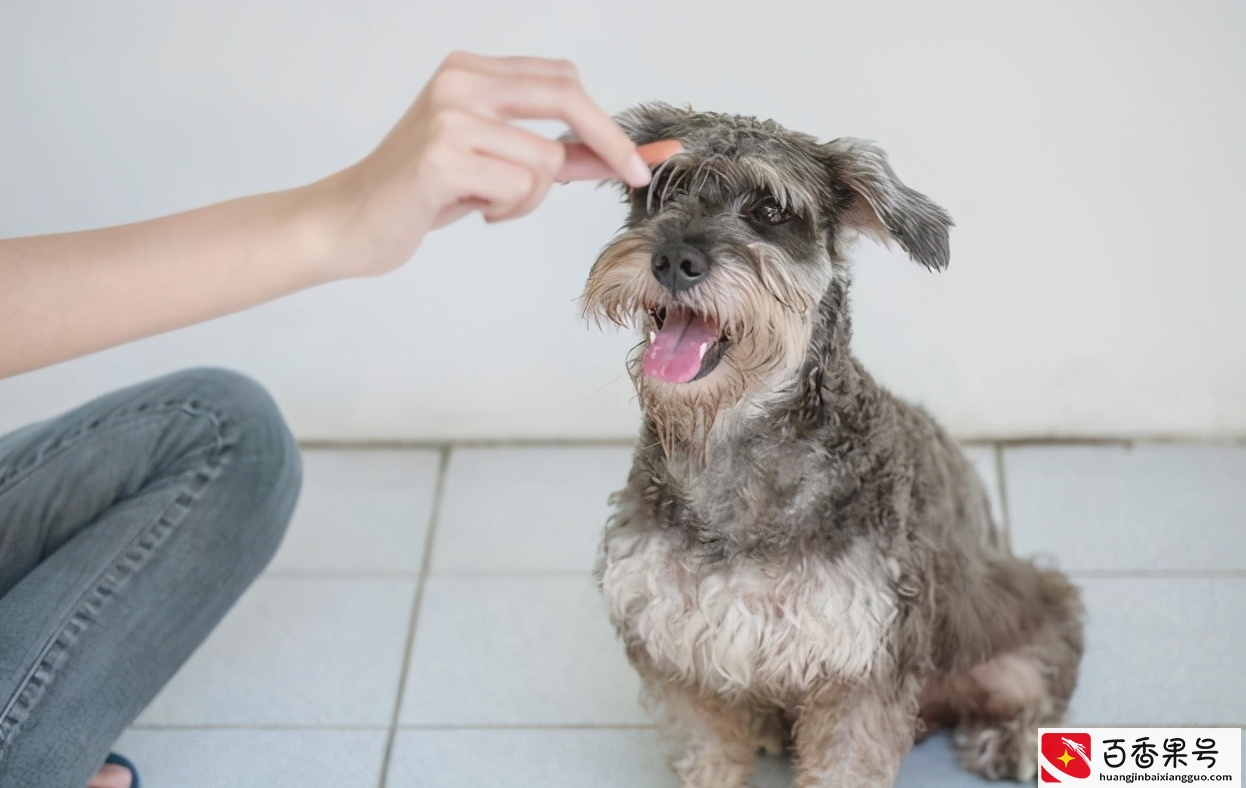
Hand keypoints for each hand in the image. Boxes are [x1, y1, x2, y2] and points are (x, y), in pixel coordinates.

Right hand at [319, 51, 652, 277]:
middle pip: (567, 96)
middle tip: (635, 177)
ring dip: (532, 198)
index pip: (562, 79)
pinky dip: (508, 211)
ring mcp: (449, 117)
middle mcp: (460, 82)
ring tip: (489, 203)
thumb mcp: (498, 162)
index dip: (608, 119)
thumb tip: (625, 159)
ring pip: (545, 160)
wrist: (351, 220)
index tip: (640, 158)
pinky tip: (472, 211)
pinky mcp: (441, 158)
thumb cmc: (425, 192)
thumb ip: (560, 155)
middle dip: (611, 142)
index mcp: (471, 70)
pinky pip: (518, 189)